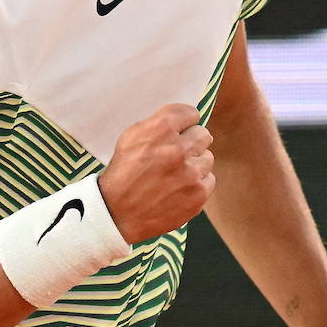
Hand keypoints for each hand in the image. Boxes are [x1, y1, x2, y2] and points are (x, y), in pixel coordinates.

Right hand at [98, 103, 213, 242]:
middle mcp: (178, 148)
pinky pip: (209, 180)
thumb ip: (159, 124)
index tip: (180, 130)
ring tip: (176, 174)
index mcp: (160, 129)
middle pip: (203, 134)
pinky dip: (197, 184)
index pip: (191, 113)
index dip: (184, 123)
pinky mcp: (198, 194)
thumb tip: (185, 120)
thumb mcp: (131, 137)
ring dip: (195, 164)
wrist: (117, 213)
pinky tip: (179, 189)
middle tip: (177, 154)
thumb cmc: (123, 173)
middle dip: (191, 142)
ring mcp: (191, 173)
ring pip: (207, 158)